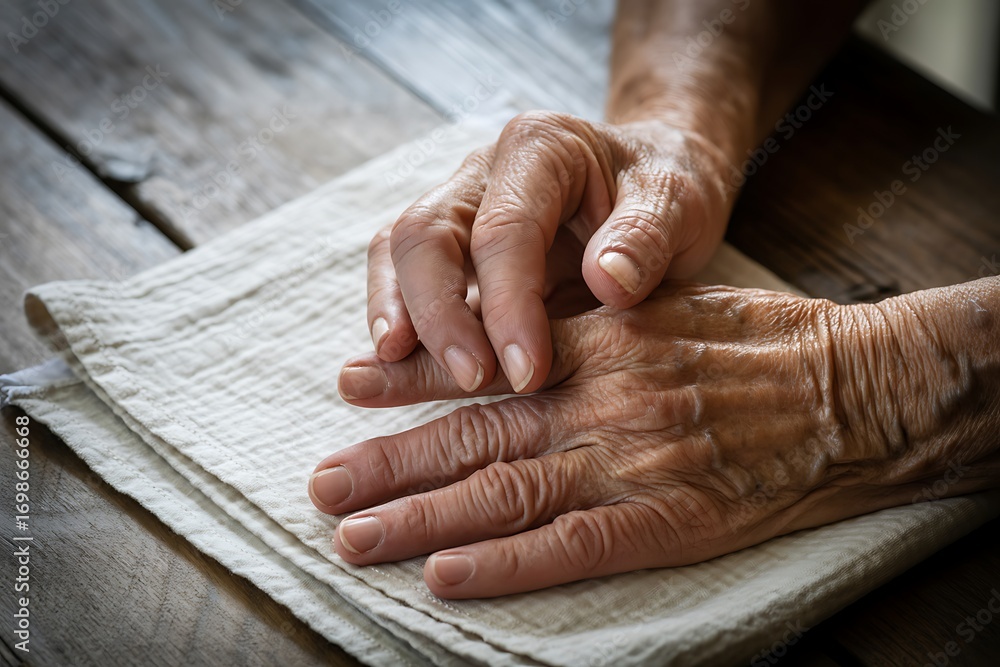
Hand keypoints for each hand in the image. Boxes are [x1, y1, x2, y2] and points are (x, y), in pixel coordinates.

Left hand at [314, 283, 994, 597]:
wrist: (846, 393)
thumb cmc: (759, 343)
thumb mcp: (665, 305)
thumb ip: (590, 323)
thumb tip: (522, 338)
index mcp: (597, 343)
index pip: (485, 364)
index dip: (411, 380)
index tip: (349, 386)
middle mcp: (598, 400)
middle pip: (474, 436)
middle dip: (390, 463)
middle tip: (320, 483)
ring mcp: (628, 463)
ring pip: (503, 494)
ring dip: (421, 518)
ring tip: (353, 536)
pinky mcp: (665, 521)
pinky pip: (570, 548)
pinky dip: (504, 564)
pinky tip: (446, 577)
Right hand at [365, 111, 731, 395]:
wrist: (652, 188)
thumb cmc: (664, 193)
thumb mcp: (681, 203)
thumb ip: (647, 236)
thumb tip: (606, 282)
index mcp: (541, 147)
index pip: (504, 228)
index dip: (508, 303)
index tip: (528, 370)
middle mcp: (483, 172)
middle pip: (425, 234)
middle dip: (439, 313)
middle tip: (471, 378)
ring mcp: (458, 210)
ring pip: (400, 255)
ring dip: (401, 317)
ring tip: (400, 374)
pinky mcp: (451, 252)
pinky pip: (406, 281)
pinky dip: (401, 323)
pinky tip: (403, 369)